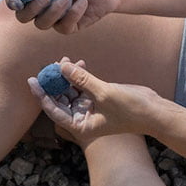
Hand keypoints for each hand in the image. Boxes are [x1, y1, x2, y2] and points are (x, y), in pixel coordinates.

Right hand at [5, 0, 121, 32]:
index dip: (13, 1)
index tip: (18, 1)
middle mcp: (43, 5)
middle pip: (24, 16)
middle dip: (33, 9)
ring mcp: (55, 17)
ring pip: (42, 24)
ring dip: (54, 11)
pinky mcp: (69, 26)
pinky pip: (63, 28)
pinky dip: (72, 14)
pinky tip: (83, 2)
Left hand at [27, 58, 162, 145]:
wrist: (153, 112)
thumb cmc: (130, 109)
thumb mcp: (103, 93)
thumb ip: (81, 80)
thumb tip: (61, 67)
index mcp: (80, 125)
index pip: (53, 110)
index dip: (41, 94)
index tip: (32, 80)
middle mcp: (82, 118)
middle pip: (60, 99)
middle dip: (54, 82)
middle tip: (49, 65)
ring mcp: (90, 108)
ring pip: (70, 90)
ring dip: (66, 76)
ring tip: (64, 60)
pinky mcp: (98, 98)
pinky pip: (82, 86)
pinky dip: (79, 75)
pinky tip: (79, 63)